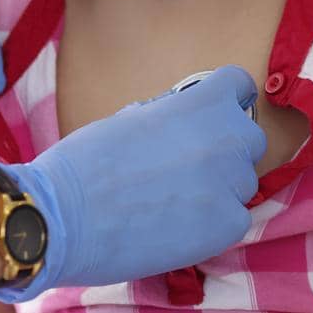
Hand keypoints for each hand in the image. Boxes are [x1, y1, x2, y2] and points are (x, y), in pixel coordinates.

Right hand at [0, 65, 264, 302]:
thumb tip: (186, 120)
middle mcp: (224, 139)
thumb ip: (172, 116)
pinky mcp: (226, 225)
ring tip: (176, 200)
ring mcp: (229, 183)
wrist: (63, 216)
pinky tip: (178, 226)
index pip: (239, 86)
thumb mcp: (133, 118)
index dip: (228, 99)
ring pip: (243, 181)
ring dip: (220, 187)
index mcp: (200, 103)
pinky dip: (213, 223)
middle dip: (227, 147)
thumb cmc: (86, 162)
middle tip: (192, 165)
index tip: (217, 113)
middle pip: (249, 138)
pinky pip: (236, 218)